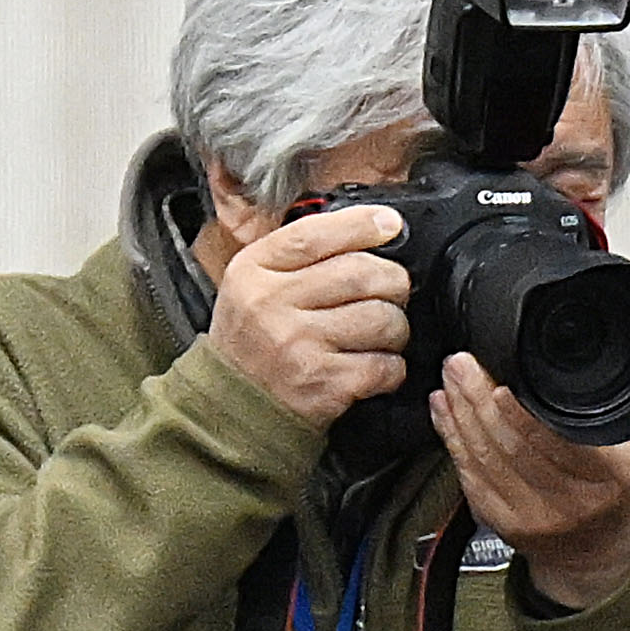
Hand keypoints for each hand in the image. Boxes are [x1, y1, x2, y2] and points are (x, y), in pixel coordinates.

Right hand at [200, 198, 412, 430]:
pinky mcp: (323, 383)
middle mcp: (273, 303)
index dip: (362, 225)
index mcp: (255, 269)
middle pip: (360, 273)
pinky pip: (384, 365)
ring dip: (396, 327)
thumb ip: (297, 255)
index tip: (390, 224)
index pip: (316, 233)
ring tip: (383, 333)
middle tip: (392, 291)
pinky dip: (392, 367)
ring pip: (381, 318)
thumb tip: (365, 228)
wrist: (233, 407)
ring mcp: (298, 345)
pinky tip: (377, 366)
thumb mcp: (252, 284)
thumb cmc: (251, 342)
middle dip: (392, 281)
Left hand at [430, 353, 629, 607]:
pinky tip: (445, 414)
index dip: (521, 415)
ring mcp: (536, 518)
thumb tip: (546, 372)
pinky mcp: (506, 526)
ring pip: (488, 460)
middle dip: (480, 401)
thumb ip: (596, 417)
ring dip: (461, 416)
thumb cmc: (609, 487)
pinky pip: (472, 479)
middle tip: (461, 366)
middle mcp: (571, 502)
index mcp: (609, 476)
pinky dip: (454, 441)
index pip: (557, 441)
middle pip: (514, 447)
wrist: (600, 546)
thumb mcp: (626, 448)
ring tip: (451, 382)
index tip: (498, 385)